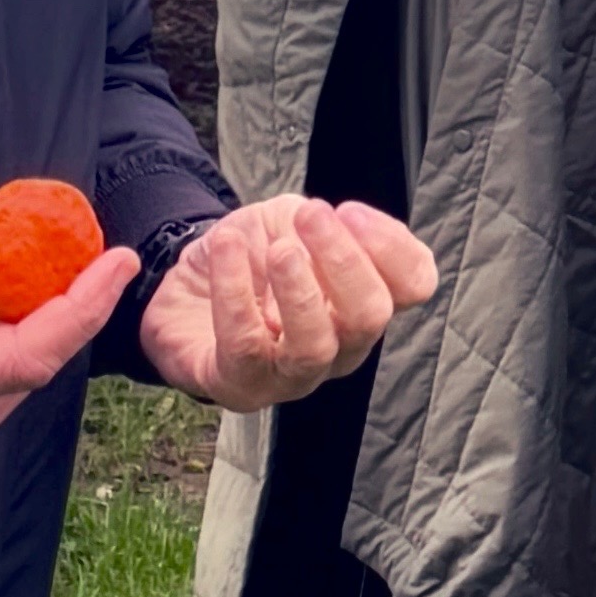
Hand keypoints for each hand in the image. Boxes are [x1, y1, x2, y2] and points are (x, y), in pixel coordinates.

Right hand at [0, 197, 132, 483]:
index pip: (32, 353)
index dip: (83, 307)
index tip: (118, 260)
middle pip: (41, 354)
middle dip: (72, 297)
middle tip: (85, 234)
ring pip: (23, 360)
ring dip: (42, 307)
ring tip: (52, 247)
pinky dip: (10, 320)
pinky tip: (5, 276)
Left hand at [139, 195, 438, 411]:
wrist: (182, 292)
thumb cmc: (248, 264)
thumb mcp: (292, 222)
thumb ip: (324, 221)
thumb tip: (344, 225)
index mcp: (363, 304)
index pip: (413, 286)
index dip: (391, 247)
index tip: (348, 211)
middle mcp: (339, 347)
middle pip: (370, 317)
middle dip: (344, 261)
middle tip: (312, 217)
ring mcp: (291, 375)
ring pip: (315, 346)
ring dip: (300, 291)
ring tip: (280, 249)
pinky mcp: (239, 384)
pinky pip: (245, 345)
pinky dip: (235, 290)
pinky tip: (227, 249)